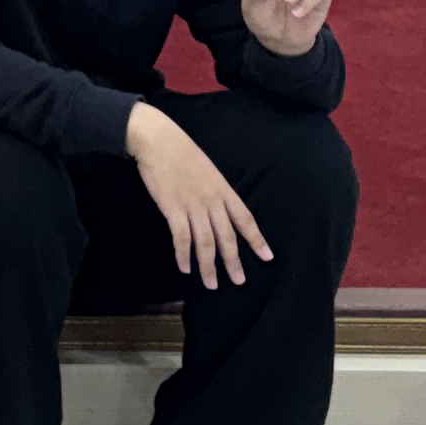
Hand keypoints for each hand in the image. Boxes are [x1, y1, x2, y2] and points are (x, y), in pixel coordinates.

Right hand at [127, 101, 270, 288]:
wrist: (158, 140)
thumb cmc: (182, 152)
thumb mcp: (208, 169)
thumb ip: (215, 190)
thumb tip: (219, 210)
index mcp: (223, 190)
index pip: (245, 219)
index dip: (257, 239)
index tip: (267, 257)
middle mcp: (212, 200)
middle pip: (227, 237)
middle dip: (233, 261)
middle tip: (238, 281)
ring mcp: (192, 205)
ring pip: (205, 243)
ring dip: (208, 266)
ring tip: (211, 283)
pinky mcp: (172, 209)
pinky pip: (181, 238)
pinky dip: (183, 255)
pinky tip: (185, 267)